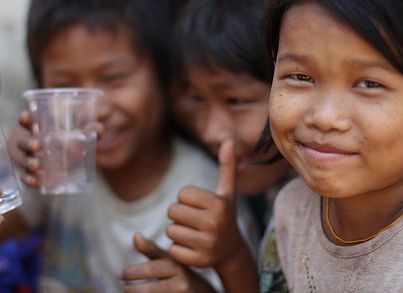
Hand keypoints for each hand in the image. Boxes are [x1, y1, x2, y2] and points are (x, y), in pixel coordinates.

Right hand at [10, 110, 104, 187]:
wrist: (63, 168)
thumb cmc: (66, 145)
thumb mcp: (76, 138)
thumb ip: (87, 132)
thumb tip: (99, 127)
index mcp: (35, 128)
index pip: (25, 120)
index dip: (25, 118)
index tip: (26, 117)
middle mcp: (26, 142)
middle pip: (22, 140)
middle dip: (28, 142)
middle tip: (37, 146)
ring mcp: (24, 158)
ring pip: (22, 158)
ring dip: (28, 161)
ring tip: (37, 164)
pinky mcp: (27, 174)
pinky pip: (24, 176)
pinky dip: (28, 179)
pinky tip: (35, 181)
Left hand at [121, 233, 216, 292]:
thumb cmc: (184, 277)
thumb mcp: (172, 261)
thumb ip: (153, 251)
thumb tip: (135, 235)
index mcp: (178, 267)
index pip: (152, 269)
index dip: (133, 272)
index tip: (120, 274)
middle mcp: (183, 283)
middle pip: (151, 289)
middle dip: (133, 289)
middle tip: (123, 287)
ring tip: (128, 292)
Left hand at [167, 139, 244, 269]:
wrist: (231, 251)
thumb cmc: (224, 215)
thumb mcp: (226, 192)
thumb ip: (226, 166)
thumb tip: (228, 140)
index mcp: (218, 204)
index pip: (182, 194)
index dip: (186, 199)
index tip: (198, 205)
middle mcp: (214, 223)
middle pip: (173, 211)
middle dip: (178, 215)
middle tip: (192, 220)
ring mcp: (207, 244)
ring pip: (170, 231)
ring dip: (176, 231)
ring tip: (192, 233)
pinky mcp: (199, 261)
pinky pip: (172, 249)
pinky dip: (177, 248)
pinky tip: (191, 247)